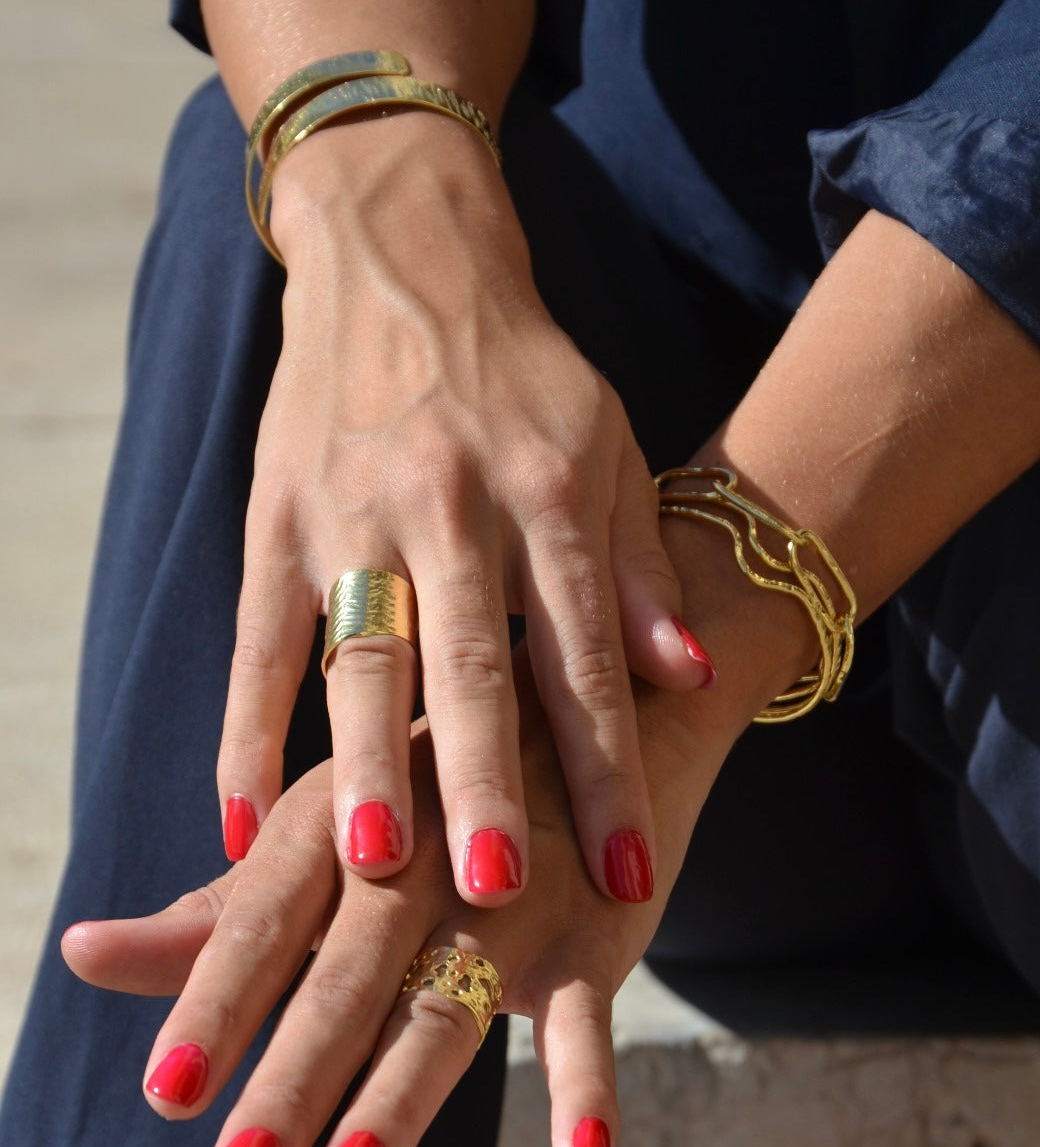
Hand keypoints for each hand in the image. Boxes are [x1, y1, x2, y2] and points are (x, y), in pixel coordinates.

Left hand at [64, 650, 729, 1146]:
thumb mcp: (321, 839)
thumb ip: (213, 916)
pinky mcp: (591, 931)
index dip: (215, 1004)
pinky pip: (587, 1012)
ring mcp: (510, 892)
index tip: (166, 1095)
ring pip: (448, 999)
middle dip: (293, 1077)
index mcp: (338, 824)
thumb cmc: (424, 800)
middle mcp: (417, 853)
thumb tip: (74, 952)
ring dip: (400, 1095)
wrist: (585, 718)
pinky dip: (587, 1079)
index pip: (263, 921)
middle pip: (347, 974)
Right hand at [216, 116, 713, 906]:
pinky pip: (261, 638)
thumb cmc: (522, 376)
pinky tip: (243, 820)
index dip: (608, 769)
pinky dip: (247, 730)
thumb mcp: (609, 447)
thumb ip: (639, 567)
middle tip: (496, 890)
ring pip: (362, 657)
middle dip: (486, 783)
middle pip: (473, 666)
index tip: (629, 873)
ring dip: (367, 766)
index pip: (585, 658)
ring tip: (372, 869)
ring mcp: (352, 510)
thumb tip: (690, 677)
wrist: (402, 257)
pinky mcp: (274, 516)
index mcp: (548, 494)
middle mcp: (451, 504)